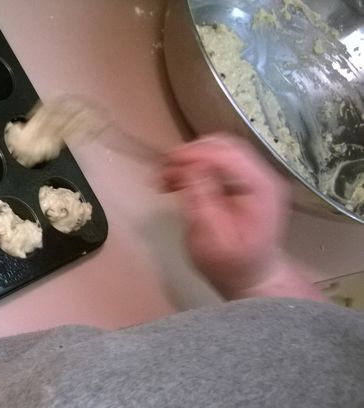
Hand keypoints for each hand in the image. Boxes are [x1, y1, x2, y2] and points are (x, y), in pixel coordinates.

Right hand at [160, 134, 322, 300]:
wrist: (251, 279)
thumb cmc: (229, 264)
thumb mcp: (210, 237)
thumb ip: (202, 199)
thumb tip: (190, 167)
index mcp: (260, 188)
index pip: (227, 156)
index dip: (194, 154)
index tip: (166, 164)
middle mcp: (263, 177)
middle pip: (225, 146)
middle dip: (190, 154)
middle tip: (163, 171)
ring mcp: (256, 178)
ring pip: (220, 151)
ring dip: (191, 159)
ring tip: (166, 178)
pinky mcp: (245, 183)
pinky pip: (220, 162)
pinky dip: (196, 166)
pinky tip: (179, 181)